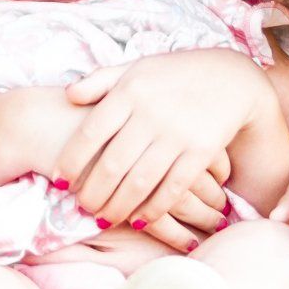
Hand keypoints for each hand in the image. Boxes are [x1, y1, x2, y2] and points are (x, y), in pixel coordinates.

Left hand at [56, 50, 279, 240]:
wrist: (229, 77)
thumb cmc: (173, 75)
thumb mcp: (135, 68)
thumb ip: (100, 80)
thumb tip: (68, 94)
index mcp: (129, 92)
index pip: (91, 134)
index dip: (71, 161)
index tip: (59, 181)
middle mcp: (150, 113)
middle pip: (112, 165)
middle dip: (92, 193)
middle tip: (81, 208)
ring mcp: (177, 134)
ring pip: (139, 182)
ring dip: (118, 207)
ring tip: (104, 219)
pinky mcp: (201, 151)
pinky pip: (172, 188)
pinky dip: (153, 208)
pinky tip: (139, 220)